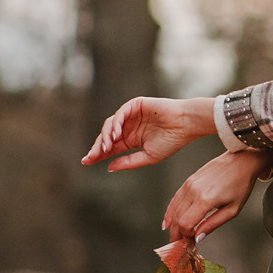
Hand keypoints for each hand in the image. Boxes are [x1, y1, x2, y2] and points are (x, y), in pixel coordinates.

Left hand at [82, 96, 218, 170]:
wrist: (186, 125)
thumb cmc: (172, 141)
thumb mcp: (149, 157)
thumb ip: (129, 162)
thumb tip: (108, 167)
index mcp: (131, 140)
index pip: (110, 147)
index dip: (98, 154)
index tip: (86, 162)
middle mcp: (129, 128)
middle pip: (106, 136)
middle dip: (97, 147)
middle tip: (91, 156)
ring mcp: (131, 115)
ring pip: (110, 124)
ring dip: (106, 136)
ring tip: (106, 148)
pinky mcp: (135, 105)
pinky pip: (120, 113)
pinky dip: (116, 124)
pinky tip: (116, 135)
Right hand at [165, 149, 269, 239]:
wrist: (241, 161)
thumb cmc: (240, 184)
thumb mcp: (232, 210)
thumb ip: (213, 225)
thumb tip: (198, 238)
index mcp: (205, 200)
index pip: (185, 224)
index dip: (186, 237)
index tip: (190, 244)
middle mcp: (193, 191)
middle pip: (176, 219)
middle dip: (177, 234)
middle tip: (180, 246)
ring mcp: (188, 185)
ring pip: (173, 210)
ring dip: (172, 226)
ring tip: (176, 237)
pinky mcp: (188, 181)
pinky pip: (175, 199)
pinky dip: (170, 213)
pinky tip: (168, 223)